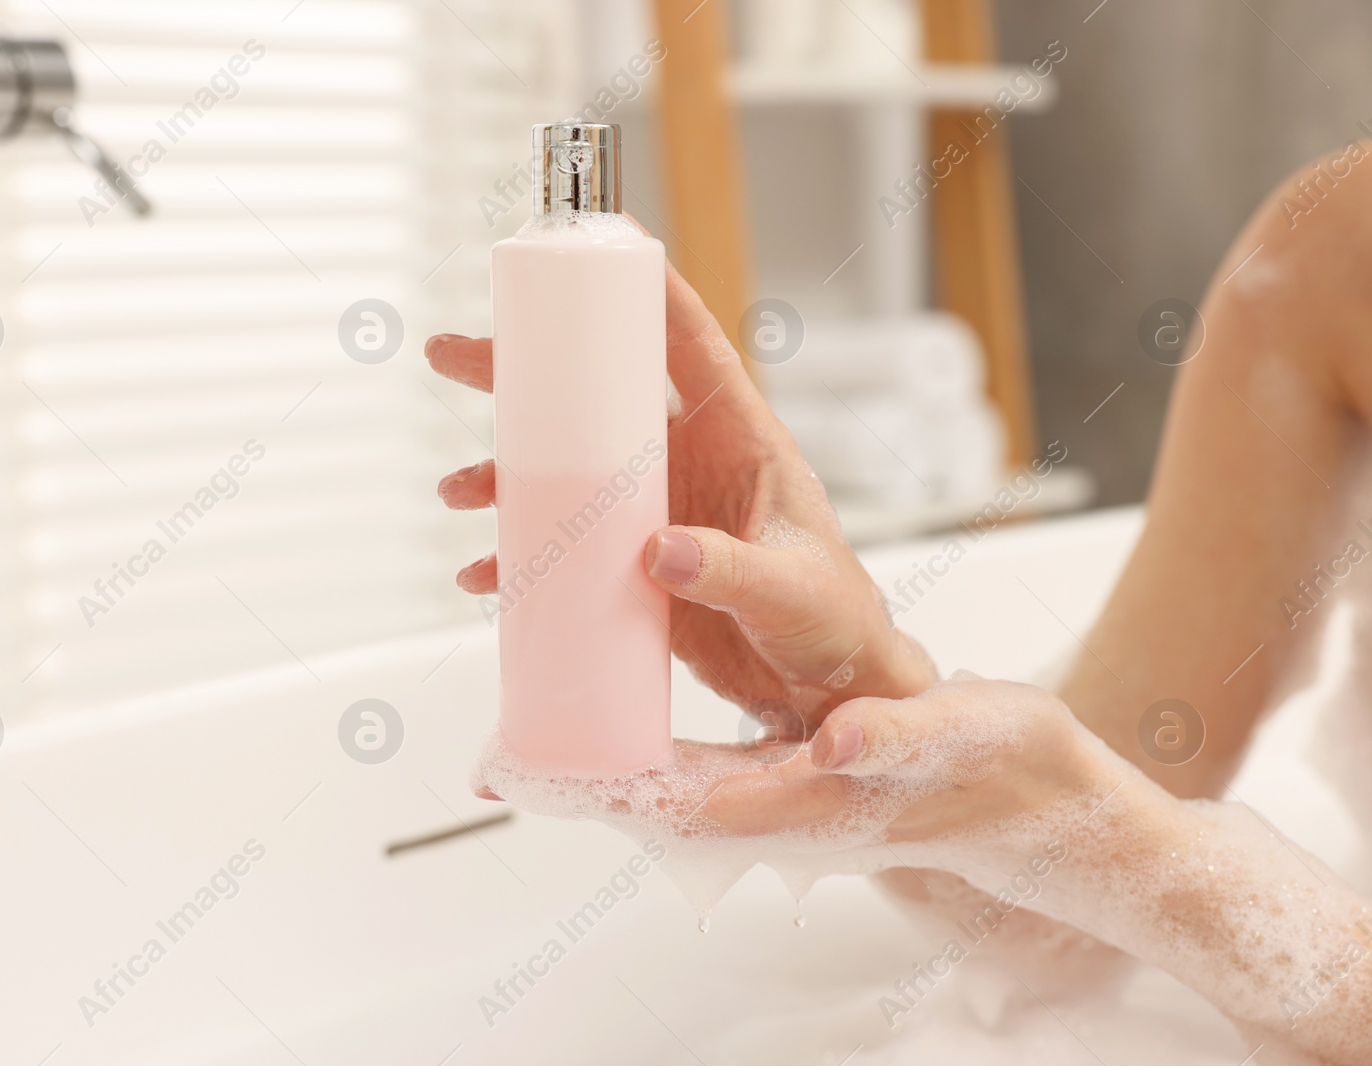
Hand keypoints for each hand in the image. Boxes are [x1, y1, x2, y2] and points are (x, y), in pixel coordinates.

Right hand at [427, 259, 936, 737]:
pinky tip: (484, 573)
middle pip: (597, 401)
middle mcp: (688, 465)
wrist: (824, 690)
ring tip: (455, 490)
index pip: (693, 349)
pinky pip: (565, 552)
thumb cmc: (832, 621)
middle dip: (524, 377)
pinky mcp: (635, 568)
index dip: (651, 293)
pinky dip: (521, 559)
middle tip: (455, 354)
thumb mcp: (788, 589)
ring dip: (507, 477)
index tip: (601, 241)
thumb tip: (655, 547)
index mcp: (739, 440)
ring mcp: (656, 514)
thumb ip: (729, 568)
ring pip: (567, 476)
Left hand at [476, 676, 1119, 872]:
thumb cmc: (994, 770)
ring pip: (664, 795)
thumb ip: (887, 741)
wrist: (1033, 804)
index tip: (522, 773)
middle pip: (647, 805)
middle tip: (501, 756)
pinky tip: (621, 725)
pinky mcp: (786, 784)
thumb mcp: (948, 738)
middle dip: (574, 786)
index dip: (594, 789)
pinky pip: (696, 775)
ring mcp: (777, 804)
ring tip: (537, 739)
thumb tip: (832, 743)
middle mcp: (775, 810)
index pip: (670, 804)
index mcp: (801, 802)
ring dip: (601, 773)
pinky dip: (646, 756)